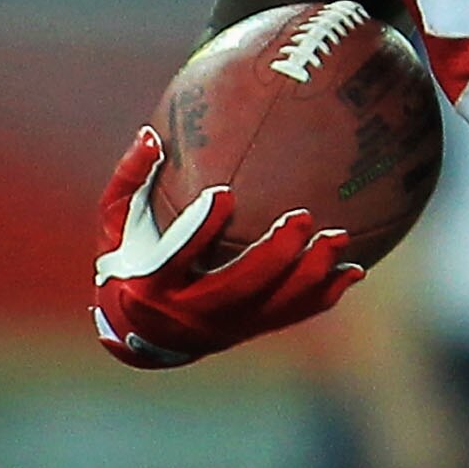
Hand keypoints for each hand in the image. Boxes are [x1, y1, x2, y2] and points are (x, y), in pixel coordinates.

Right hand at [92, 127, 361, 368]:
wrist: (136, 333)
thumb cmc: (126, 260)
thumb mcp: (115, 222)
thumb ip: (130, 179)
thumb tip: (151, 134)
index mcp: (151, 285)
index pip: (176, 257)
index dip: (200, 229)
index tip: (225, 194)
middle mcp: (189, 313)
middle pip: (238, 287)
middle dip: (274, 255)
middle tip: (302, 217)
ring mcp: (223, 327)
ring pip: (272, 305)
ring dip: (310, 274)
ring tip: (340, 238)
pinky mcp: (248, 331)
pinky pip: (291, 315)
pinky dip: (323, 296)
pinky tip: (354, 271)